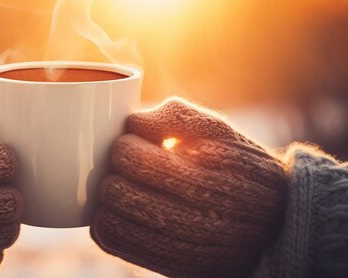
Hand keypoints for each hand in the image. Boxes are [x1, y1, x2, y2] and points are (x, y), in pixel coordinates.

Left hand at [91, 98, 288, 277]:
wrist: (273, 223)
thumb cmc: (236, 166)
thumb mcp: (219, 130)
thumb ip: (175, 116)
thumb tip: (134, 121)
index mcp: (205, 178)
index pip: (132, 158)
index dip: (126, 144)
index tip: (137, 143)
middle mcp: (193, 219)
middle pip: (116, 191)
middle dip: (115, 171)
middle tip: (129, 166)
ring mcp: (179, 248)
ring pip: (109, 220)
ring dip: (108, 200)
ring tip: (126, 187)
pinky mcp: (166, 265)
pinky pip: (111, 242)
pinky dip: (106, 222)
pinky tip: (122, 211)